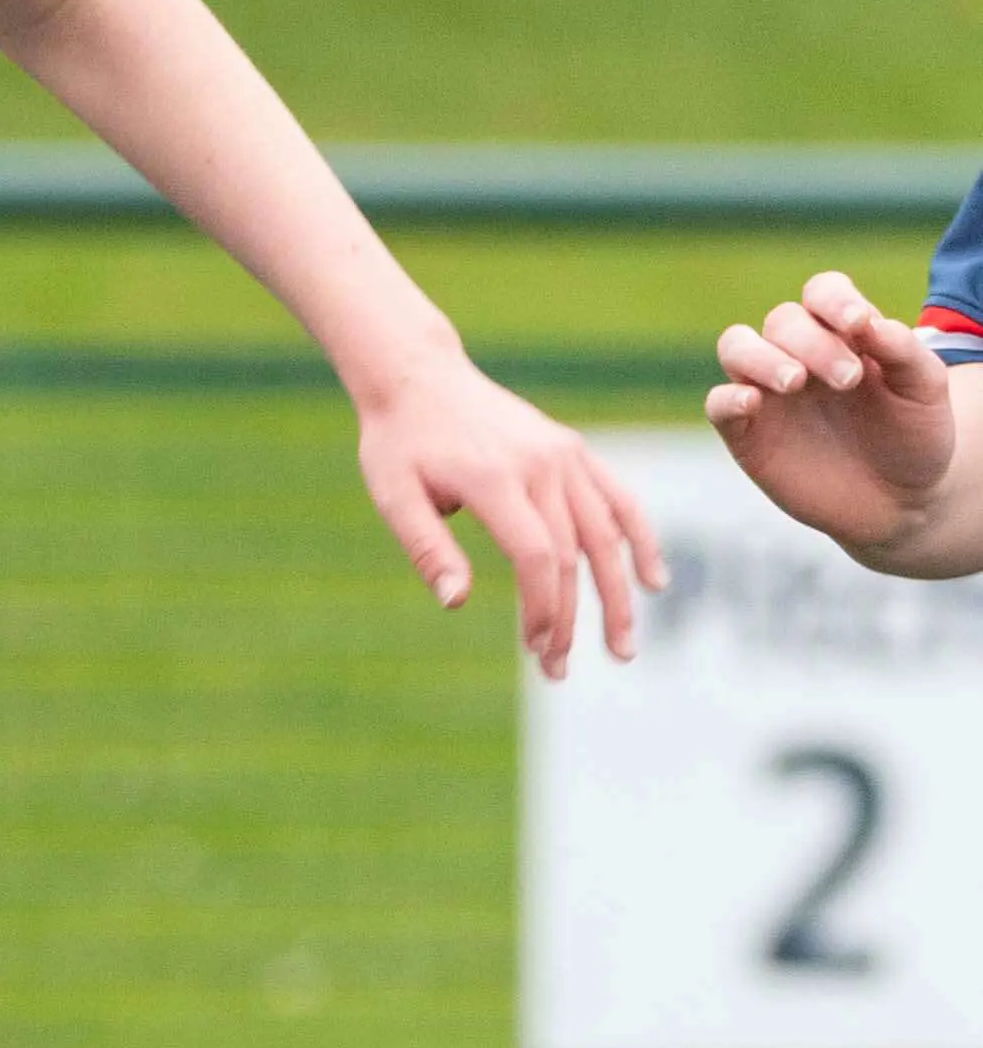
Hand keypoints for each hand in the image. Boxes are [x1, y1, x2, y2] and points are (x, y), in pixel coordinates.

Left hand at [352, 351, 660, 676]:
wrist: (418, 377)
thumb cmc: (398, 443)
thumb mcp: (394, 496)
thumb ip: (429, 549)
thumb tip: (456, 603)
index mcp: (495, 478)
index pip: (537, 557)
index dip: (543, 609)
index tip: (536, 650)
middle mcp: (540, 464)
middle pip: (572, 554)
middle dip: (572, 619)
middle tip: (562, 671)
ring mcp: (564, 454)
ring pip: (605, 532)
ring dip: (618, 593)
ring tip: (623, 646)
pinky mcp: (572, 449)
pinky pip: (617, 497)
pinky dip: (639, 538)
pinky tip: (652, 581)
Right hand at [705, 271, 961, 555]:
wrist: (898, 503)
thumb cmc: (913, 437)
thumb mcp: (925, 390)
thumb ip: (902, 350)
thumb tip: (867, 321)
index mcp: (843, 335)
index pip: (822, 293)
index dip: (833, 299)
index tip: (857, 324)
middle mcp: (799, 355)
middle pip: (782, 319)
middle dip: (813, 343)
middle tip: (848, 380)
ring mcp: (768, 393)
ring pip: (736, 346)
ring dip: (761, 357)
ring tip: (794, 382)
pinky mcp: (746, 433)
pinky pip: (718, 402)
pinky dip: (728, 398)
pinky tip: (752, 403)